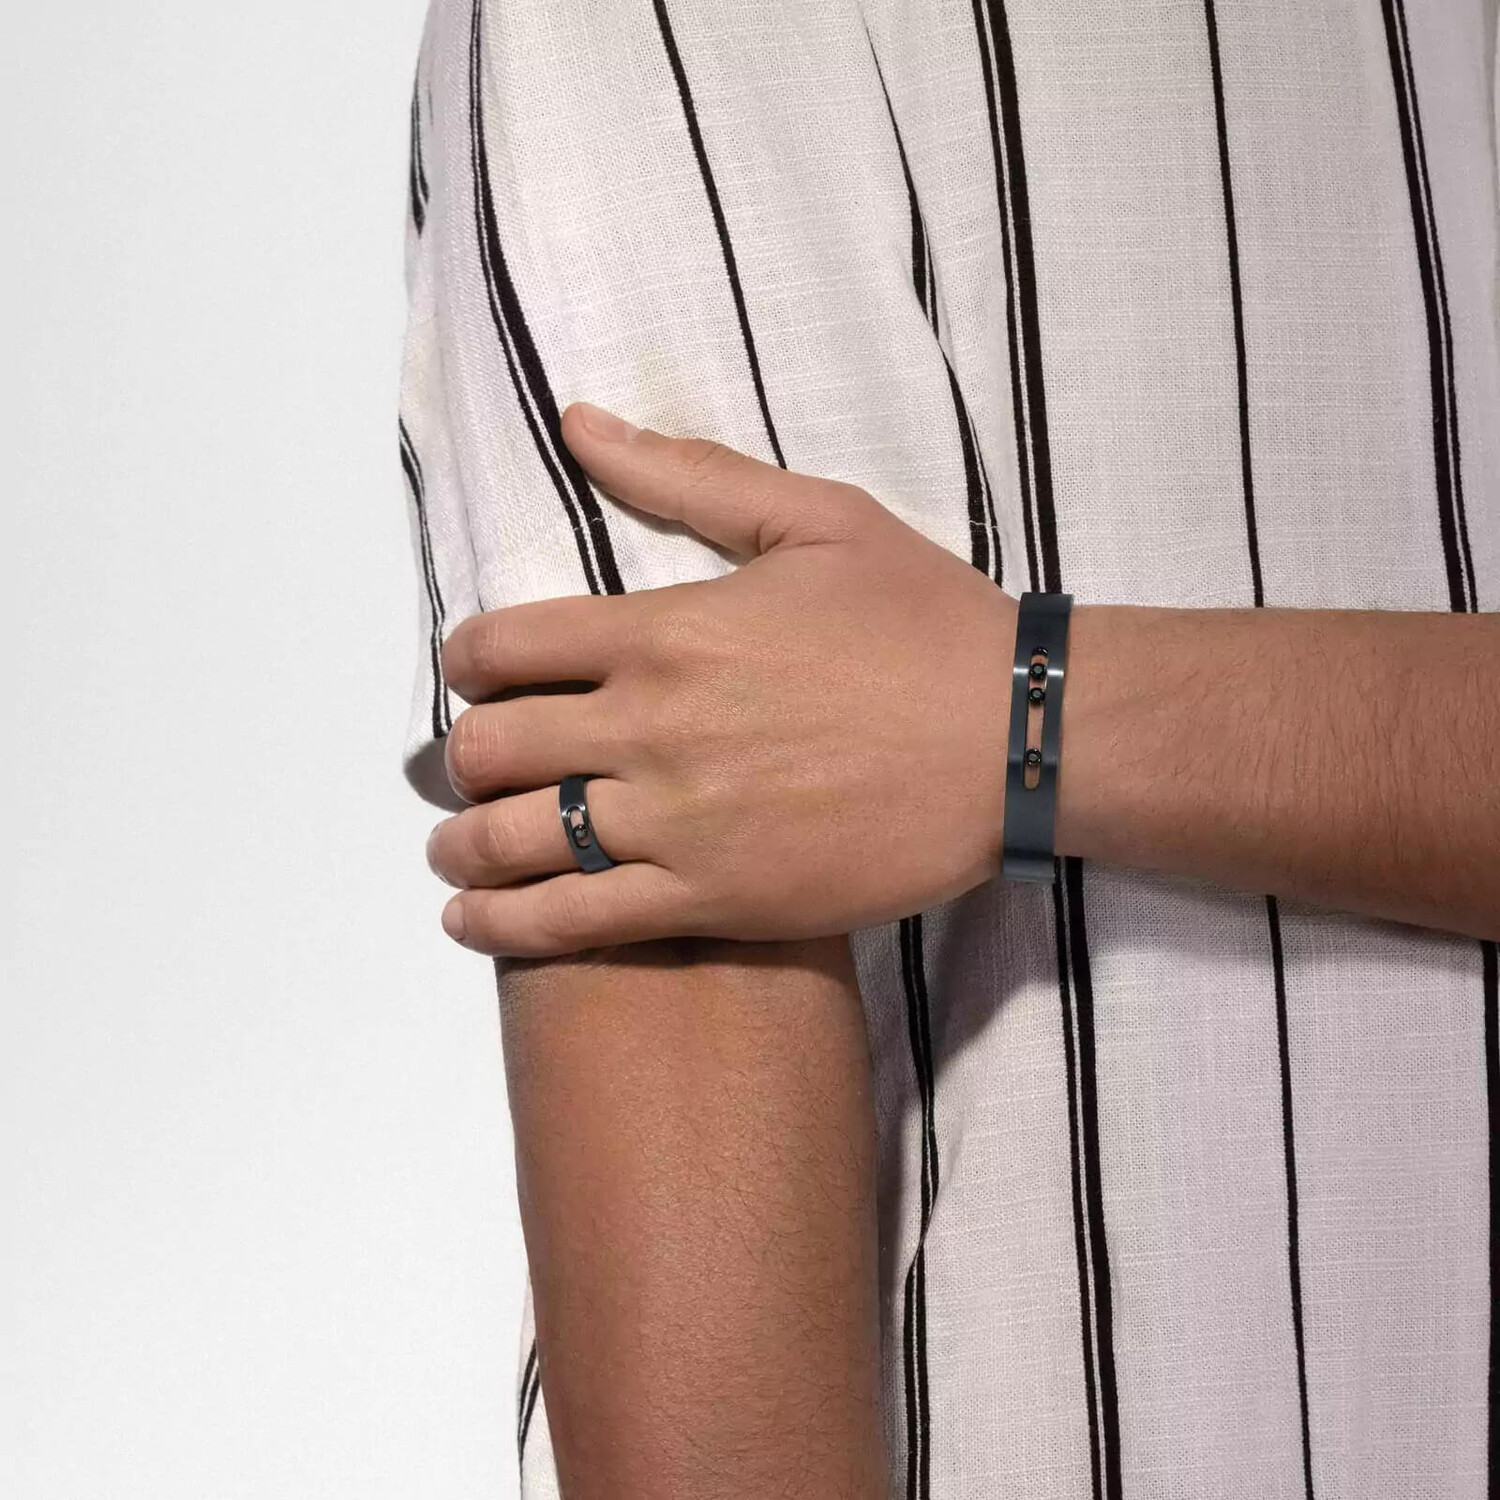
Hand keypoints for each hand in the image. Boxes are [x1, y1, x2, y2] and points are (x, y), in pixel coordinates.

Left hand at [424, 401, 1017, 955]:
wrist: (1018, 738)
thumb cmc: (924, 623)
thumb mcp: (815, 518)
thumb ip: (687, 473)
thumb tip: (580, 421)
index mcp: (664, 631)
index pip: (502, 646)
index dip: (466, 662)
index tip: (476, 676)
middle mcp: (650, 726)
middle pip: (490, 748)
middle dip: (465, 755)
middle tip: (481, 763)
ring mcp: (676, 821)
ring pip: (513, 842)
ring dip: (463, 845)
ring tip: (457, 852)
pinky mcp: (713, 898)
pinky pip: (572, 923)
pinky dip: (502, 927)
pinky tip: (471, 923)